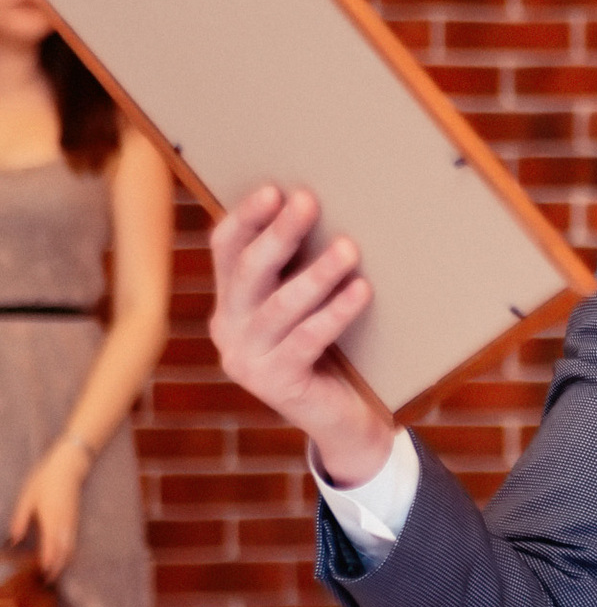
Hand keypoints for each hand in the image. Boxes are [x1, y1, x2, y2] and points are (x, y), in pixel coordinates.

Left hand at [8, 442, 85, 577]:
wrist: (69, 466)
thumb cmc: (44, 480)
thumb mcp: (27, 498)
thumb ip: (20, 520)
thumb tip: (13, 541)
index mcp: (50, 518)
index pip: (51, 546)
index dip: (49, 563)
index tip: (44, 576)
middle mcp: (64, 522)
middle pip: (65, 550)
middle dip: (58, 567)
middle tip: (49, 581)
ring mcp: (72, 520)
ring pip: (71, 546)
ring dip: (65, 561)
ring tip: (55, 573)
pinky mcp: (75, 518)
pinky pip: (73, 539)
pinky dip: (69, 551)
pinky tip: (64, 556)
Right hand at [208, 185, 395, 485]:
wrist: (345, 416)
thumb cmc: (334, 346)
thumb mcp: (309, 302)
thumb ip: (304, 265)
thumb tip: (328, 206)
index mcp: (231, 300)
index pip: (226, 249)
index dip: (246, 218)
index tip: (274, 190)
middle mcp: (229, 328)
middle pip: (250, 271)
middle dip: (280, 234)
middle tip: (308, 202)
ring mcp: (247, 359)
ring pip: (279, 307)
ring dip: (316, 274)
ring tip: (348, 248)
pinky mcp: (274, 384)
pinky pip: (307, 340)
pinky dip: (336, 313)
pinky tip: (361, 290)